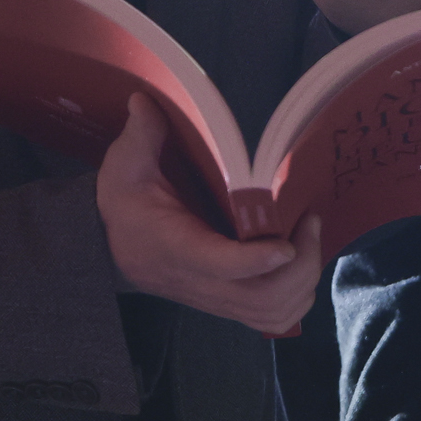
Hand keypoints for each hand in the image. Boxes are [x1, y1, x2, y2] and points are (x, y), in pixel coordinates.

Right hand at [95, 95, 324, 334]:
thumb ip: (140, 136)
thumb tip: (144, 101)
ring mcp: (215, 298)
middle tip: (310, 220)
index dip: (254, 261)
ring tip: (309, 237)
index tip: (285, 242)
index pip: (217, 265)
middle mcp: (198, 281)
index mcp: (173, 246)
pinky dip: (297, 297)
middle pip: (261, 297)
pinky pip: (273, 318)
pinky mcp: (227, 304)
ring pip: (273, 312)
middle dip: (300, 264)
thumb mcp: (123, 165)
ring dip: (303, 279)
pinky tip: (300, 260)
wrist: (111, 245)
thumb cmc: (124, 201)